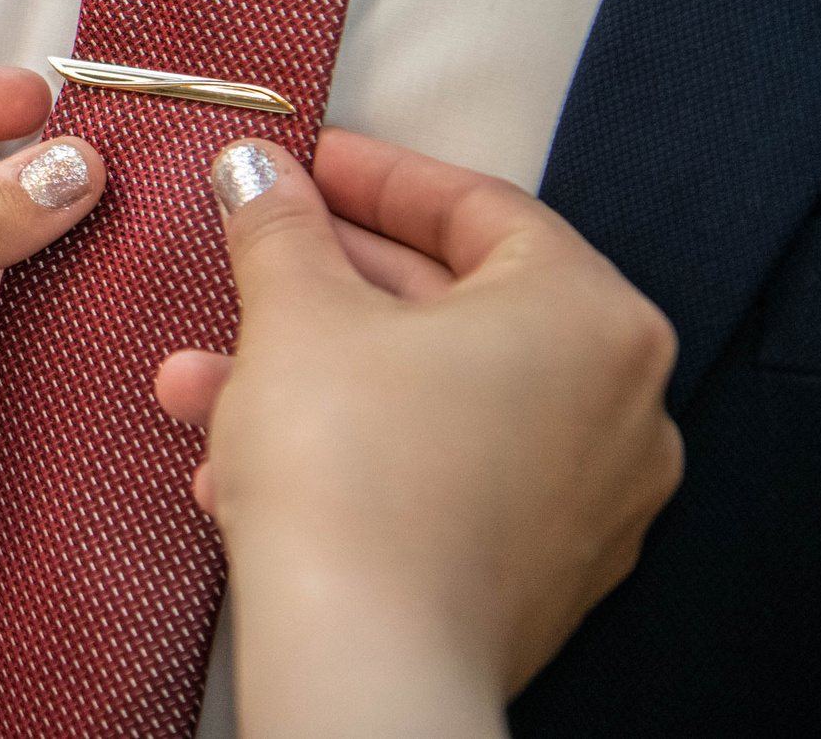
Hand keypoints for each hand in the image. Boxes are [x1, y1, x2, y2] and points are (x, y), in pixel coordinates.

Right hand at [155, 131, 682, 738]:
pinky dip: (354, 452)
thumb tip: (259, 173)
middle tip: (252, 256)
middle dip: (325, 286)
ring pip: (431, 398)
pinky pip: (439, 473)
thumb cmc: (352, 473)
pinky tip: (244, 462)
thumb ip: (279, 225)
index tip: (305, 163)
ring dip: (313, 378)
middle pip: (455, 305)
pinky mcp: (540, 571)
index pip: (478, 208)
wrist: (365, 657)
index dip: (374, 175)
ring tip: (203, 384)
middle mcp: (617, 405)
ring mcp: (587, 498)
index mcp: (589, 316)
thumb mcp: (294, 311)